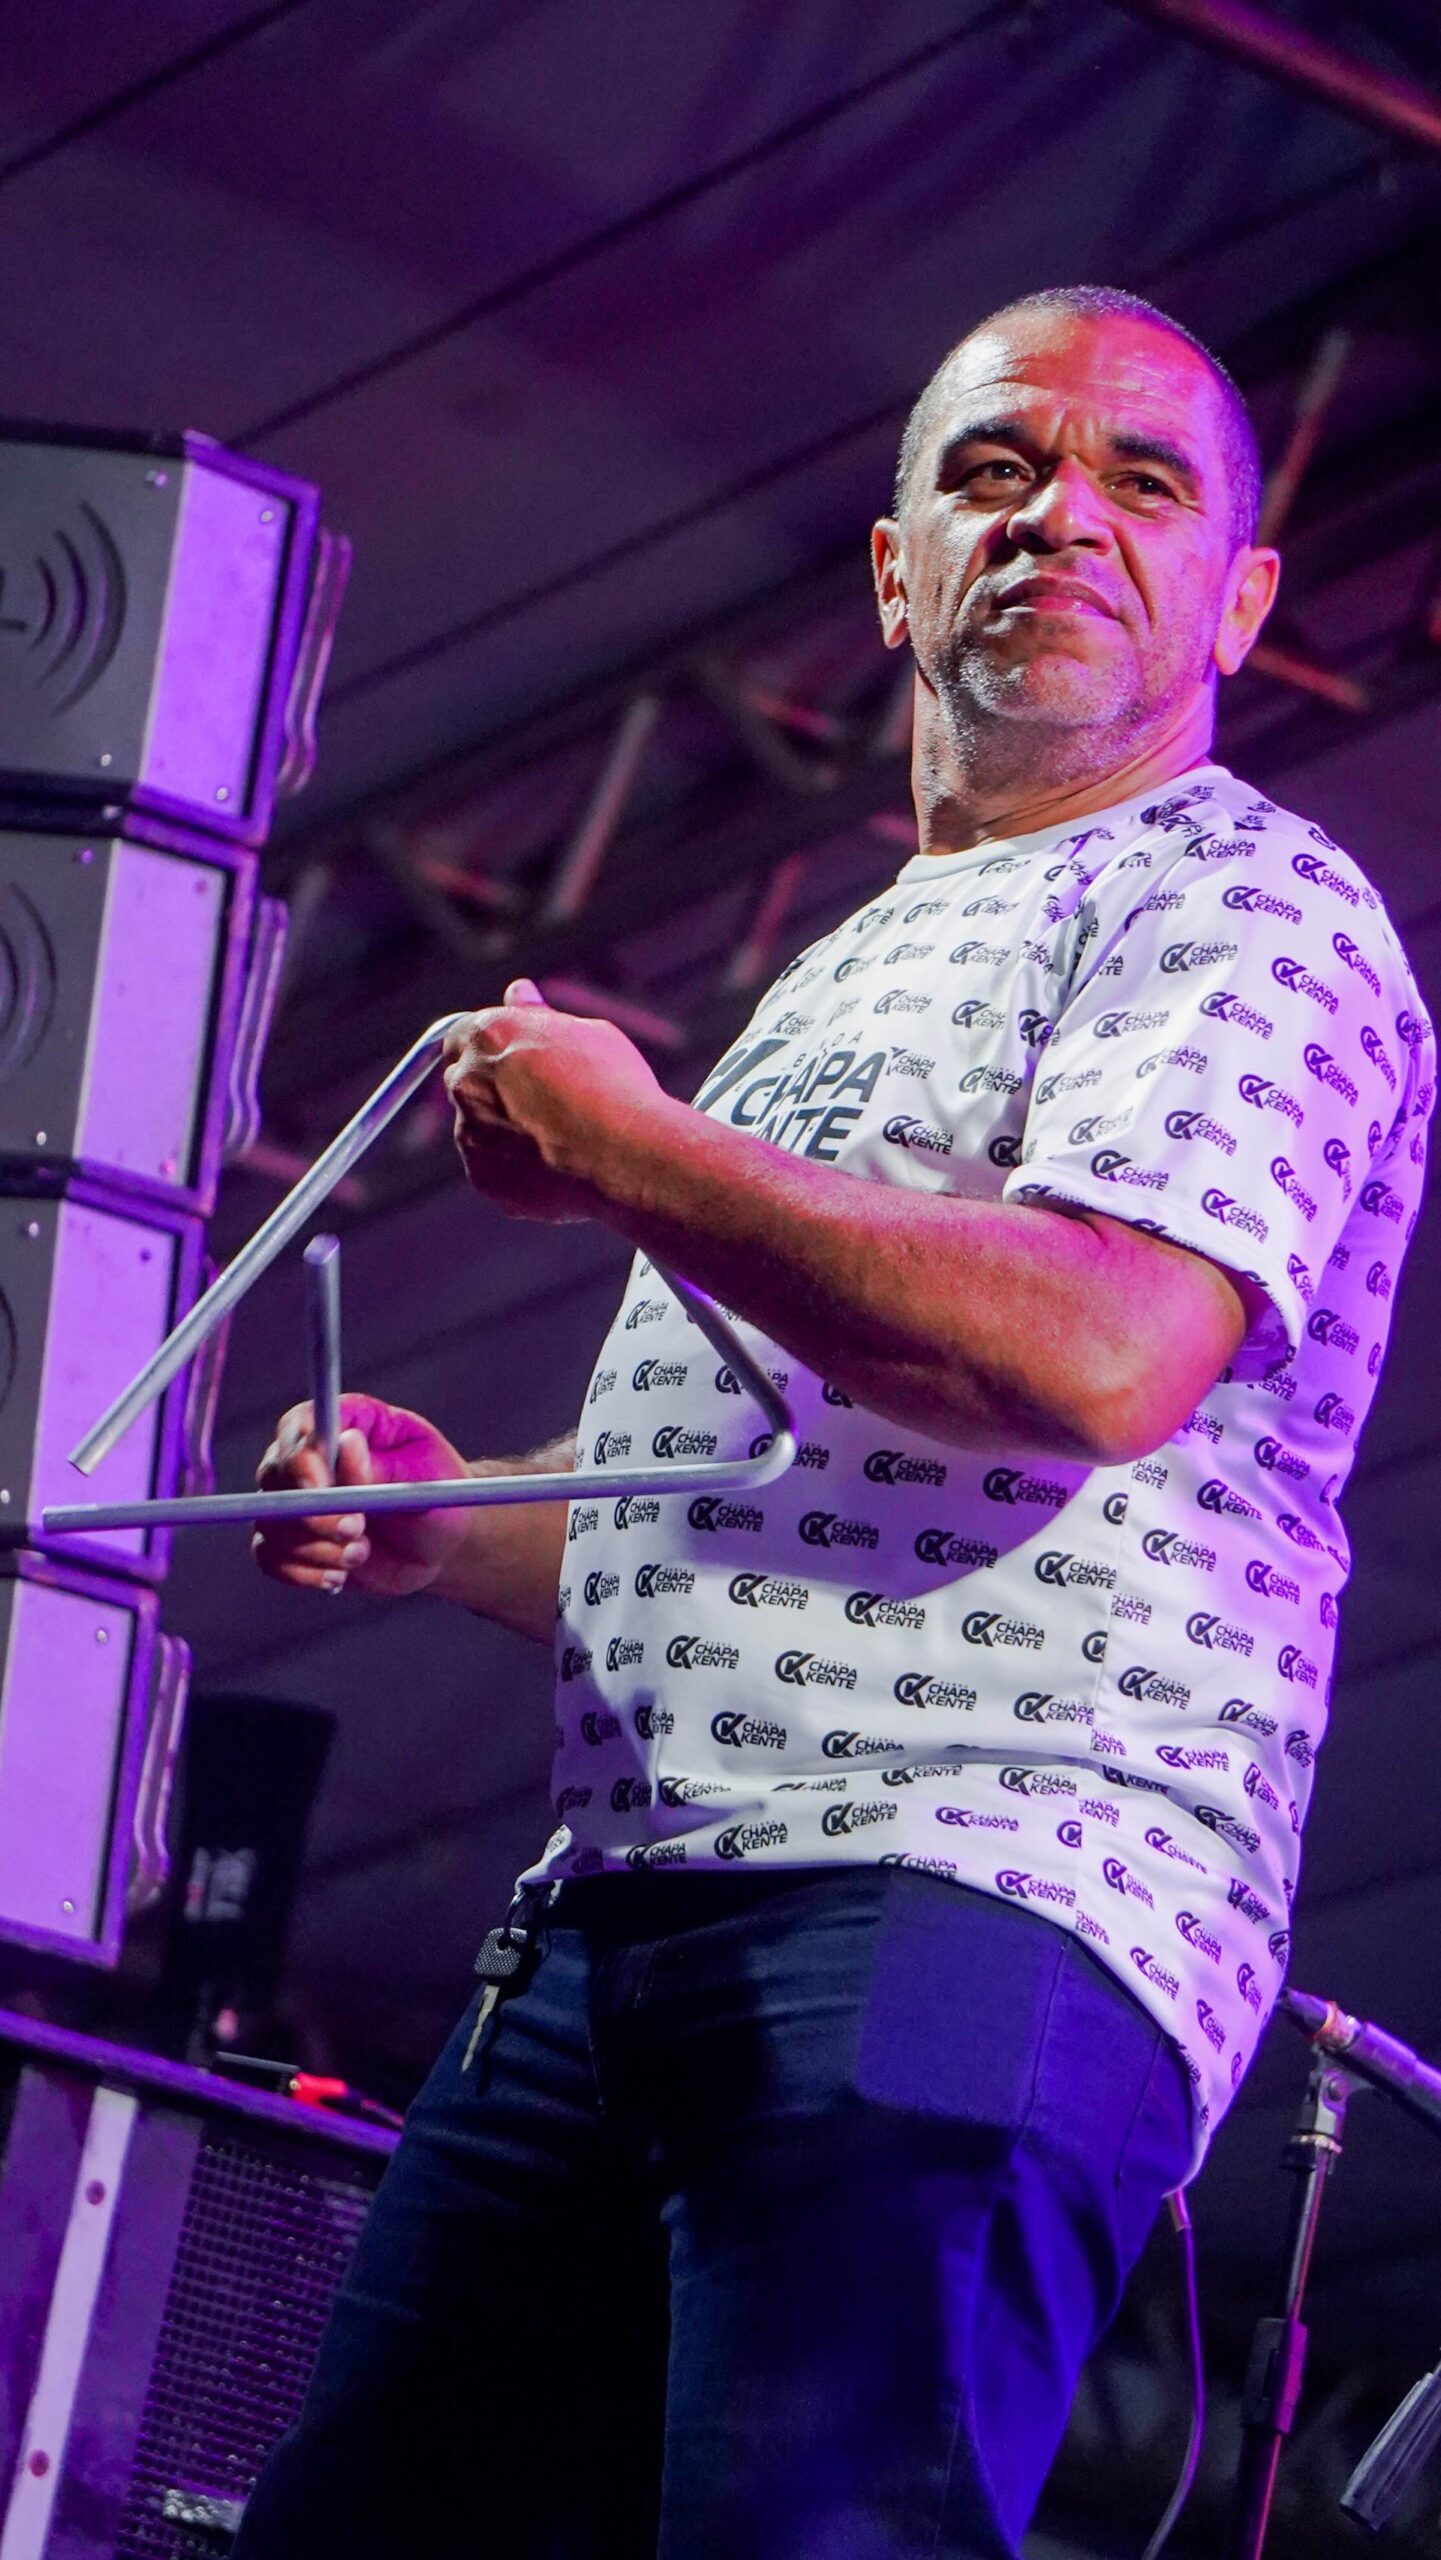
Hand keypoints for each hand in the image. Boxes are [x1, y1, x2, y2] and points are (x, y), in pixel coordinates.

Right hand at [252, 1392, 472, 1598]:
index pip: (299, 1425)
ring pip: (271, 1521)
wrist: (441, 1544)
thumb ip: (385, 1467)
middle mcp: (312, 1457)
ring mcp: (297, 1499)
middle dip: (312, 1512)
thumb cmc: (440, 1497)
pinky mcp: (293, 1540)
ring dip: (315, 1547)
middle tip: (357, 1529)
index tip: (322, 1487)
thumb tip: (348, 1445)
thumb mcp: (428, 1479)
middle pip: (274, 1474)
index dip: (301, 1455)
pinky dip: (299, 1572)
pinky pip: (267, 1555)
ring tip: (362, 1554)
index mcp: (348, 1423)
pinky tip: (337, 1576)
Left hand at [442, 979, 665, 1220]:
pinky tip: (554, 1166)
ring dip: (502, 1131)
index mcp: (487, 1035)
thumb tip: (518, 993)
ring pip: (477, 1129)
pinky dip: (513, 1169)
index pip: (461, 1036)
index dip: (487, 1049)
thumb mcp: (586, 1032)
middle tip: (539, 1102)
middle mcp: (467, 1080)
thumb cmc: (614, 1085)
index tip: (511, 1061)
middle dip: (490, 1089)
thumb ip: (538, 1017)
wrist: (627, 1153)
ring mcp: (470, 1132)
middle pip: (464, 1082)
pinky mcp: (482, 1177)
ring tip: (557, 1139)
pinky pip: (491, 1168)